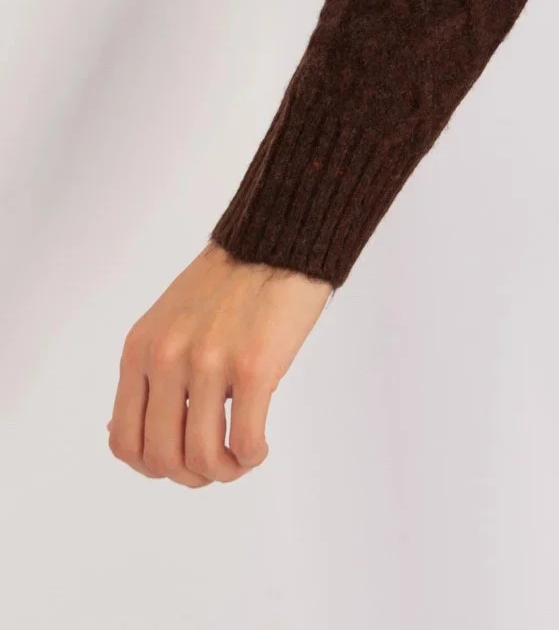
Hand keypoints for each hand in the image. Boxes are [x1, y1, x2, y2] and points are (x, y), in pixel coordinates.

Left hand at [108, 241, 333, 485]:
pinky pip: (244, 442)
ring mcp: (210, 363)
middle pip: (162, 459)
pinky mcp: (255, 366)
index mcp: (142, 349)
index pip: (124, 440)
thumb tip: (138, 434)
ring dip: (225, 471)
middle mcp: (168, 358)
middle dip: (191, 476)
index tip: (181, 459)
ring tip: (243, 457)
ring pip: (202, 459)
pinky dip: (252, 456)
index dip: (153, 466)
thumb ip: (155, 370)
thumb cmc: (233, 279)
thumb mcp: (170, 320)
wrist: (280, 236)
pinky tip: (261, 445)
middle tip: (219, 464)